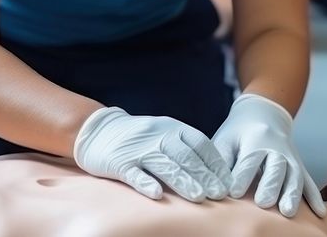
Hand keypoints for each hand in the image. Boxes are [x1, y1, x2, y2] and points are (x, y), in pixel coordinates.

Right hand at [74, 106, 231, 202]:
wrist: (99, 130)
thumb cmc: (139, 136)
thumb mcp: (164, 132)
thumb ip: (186, 147)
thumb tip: (215, 172)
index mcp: (172, 128)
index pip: (200, 144)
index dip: (215, 163)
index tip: (228, 182)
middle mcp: (158, 136)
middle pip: (185, 157)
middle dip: (204, 175)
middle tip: (219, 194)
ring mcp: (138, 149)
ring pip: (164, 165)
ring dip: (183, 181)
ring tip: (198, 197)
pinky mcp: (119, 162)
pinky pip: (134, 173)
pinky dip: (146, 183)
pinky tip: (157, 194)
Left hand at [213, 93, 326, 217]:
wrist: (263, 113)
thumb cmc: (239, 131)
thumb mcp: (226, 139)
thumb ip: (221, 160)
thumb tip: (216, 186)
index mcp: (255, 138)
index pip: (249, 159)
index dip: (242, 176)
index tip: (234, 193)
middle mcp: (276, 148)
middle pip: (276, 167)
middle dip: (270, 185)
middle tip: (262, 203)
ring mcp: (291, 157)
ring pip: (295, 175)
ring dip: (292, 194)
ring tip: (288, 212)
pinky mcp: (299, 165)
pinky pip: (309, 181)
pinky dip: (314, 197)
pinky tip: (320, 214)